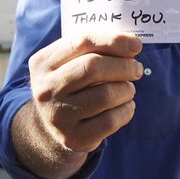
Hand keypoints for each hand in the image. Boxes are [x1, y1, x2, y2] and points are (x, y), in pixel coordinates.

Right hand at [13, 31, 142, 178]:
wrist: (56, 125)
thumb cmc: (73, 84)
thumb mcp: (73, 62)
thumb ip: (96, 49)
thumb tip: (132, 46)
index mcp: (43, 62)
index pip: (82, 42)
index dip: (113, 41)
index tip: (137, 45)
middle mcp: (45, 89)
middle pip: (93, 67)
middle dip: (123, 66)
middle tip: (136, 69)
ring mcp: (57, 115)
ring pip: (105, 95)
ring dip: (126, 89)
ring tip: (128, 89)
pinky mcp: (72, 137)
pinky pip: (110, 121)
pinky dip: (126, 110)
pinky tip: (126, 106)